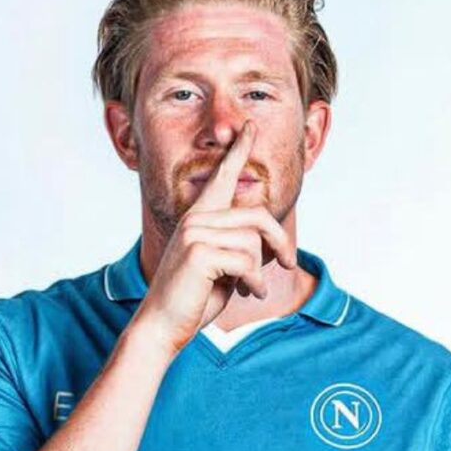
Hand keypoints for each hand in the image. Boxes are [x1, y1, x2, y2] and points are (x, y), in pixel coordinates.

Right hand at [131, 121, 297, 355]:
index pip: (223, 176)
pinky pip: (246, 260)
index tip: (249, 126)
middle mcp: (196, 218)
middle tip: (287, 262)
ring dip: (260, 270)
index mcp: (200, 216)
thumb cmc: (194, 297)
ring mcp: (195, 233)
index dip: (238, 151)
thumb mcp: (224, 266)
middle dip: (279, 241)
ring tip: (250, 287)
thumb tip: (267, 240)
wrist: (163, 324)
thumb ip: (240, 245)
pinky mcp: (199, 253)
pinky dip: (254, 282)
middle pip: (258, 216)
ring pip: (254, 242)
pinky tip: (247, 293)